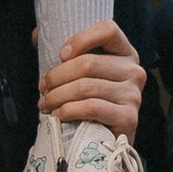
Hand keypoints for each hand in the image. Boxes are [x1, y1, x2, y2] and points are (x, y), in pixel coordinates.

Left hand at [40, 20, 142, 137]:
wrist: (104, 141)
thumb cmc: (89, 101)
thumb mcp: (80, 73)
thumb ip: (64, 52)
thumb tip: (38, 34)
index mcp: (125, 53)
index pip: (108, 30)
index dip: (81, 39)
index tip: (61, 55)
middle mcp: (134, 71)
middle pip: (88, 63)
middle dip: (57, 77)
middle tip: (42, 88)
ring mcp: (134, 95)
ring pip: (86, 87)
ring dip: (57, 96)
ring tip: (45, 103)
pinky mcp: (128, 117)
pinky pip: (92, 108)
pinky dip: (69, 110)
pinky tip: (59, 115)